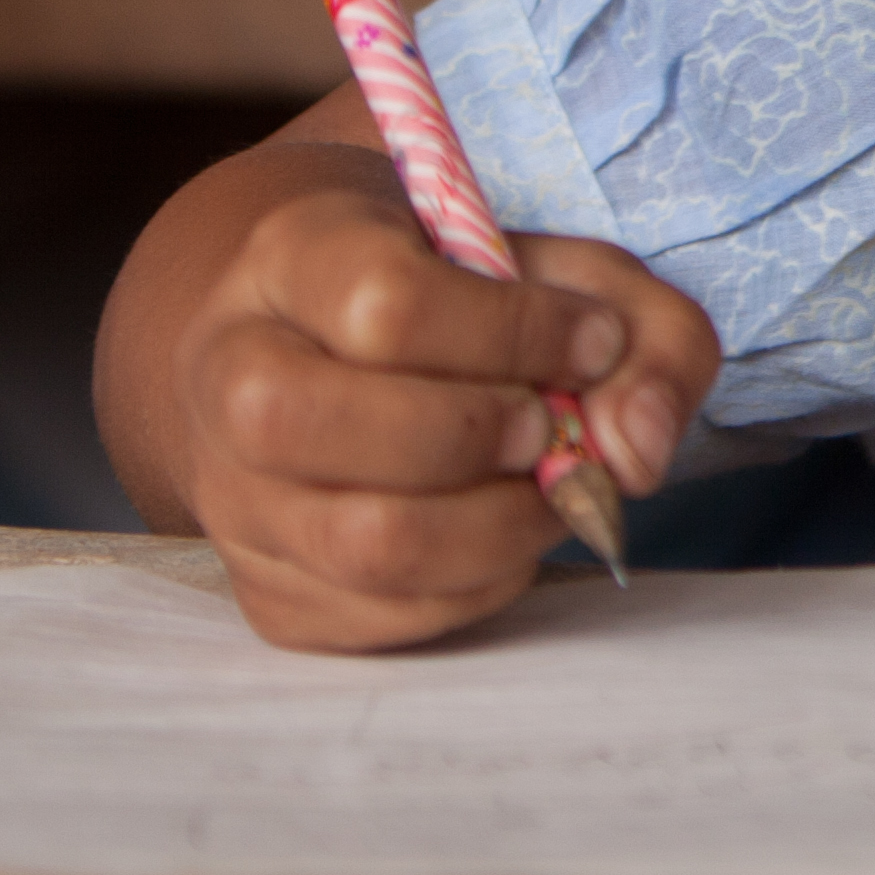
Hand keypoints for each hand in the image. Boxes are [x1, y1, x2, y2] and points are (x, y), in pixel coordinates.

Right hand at [172, 180, 717, 651]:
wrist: (361, 351)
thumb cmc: (477, 305)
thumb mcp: (575, 275)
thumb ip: (646, 336)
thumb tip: (635, 449)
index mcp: (293, 257)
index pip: (381, 304)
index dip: (512, 333)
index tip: (593, 340)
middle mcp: (228, 371)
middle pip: (314, 425)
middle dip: (476, 434)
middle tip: (549, 427)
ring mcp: (233, 493)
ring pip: (355, 542)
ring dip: (495, 527)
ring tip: (548, 487)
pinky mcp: (266, 589)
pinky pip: (375, 616)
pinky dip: (475, 585)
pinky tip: (502, 531)